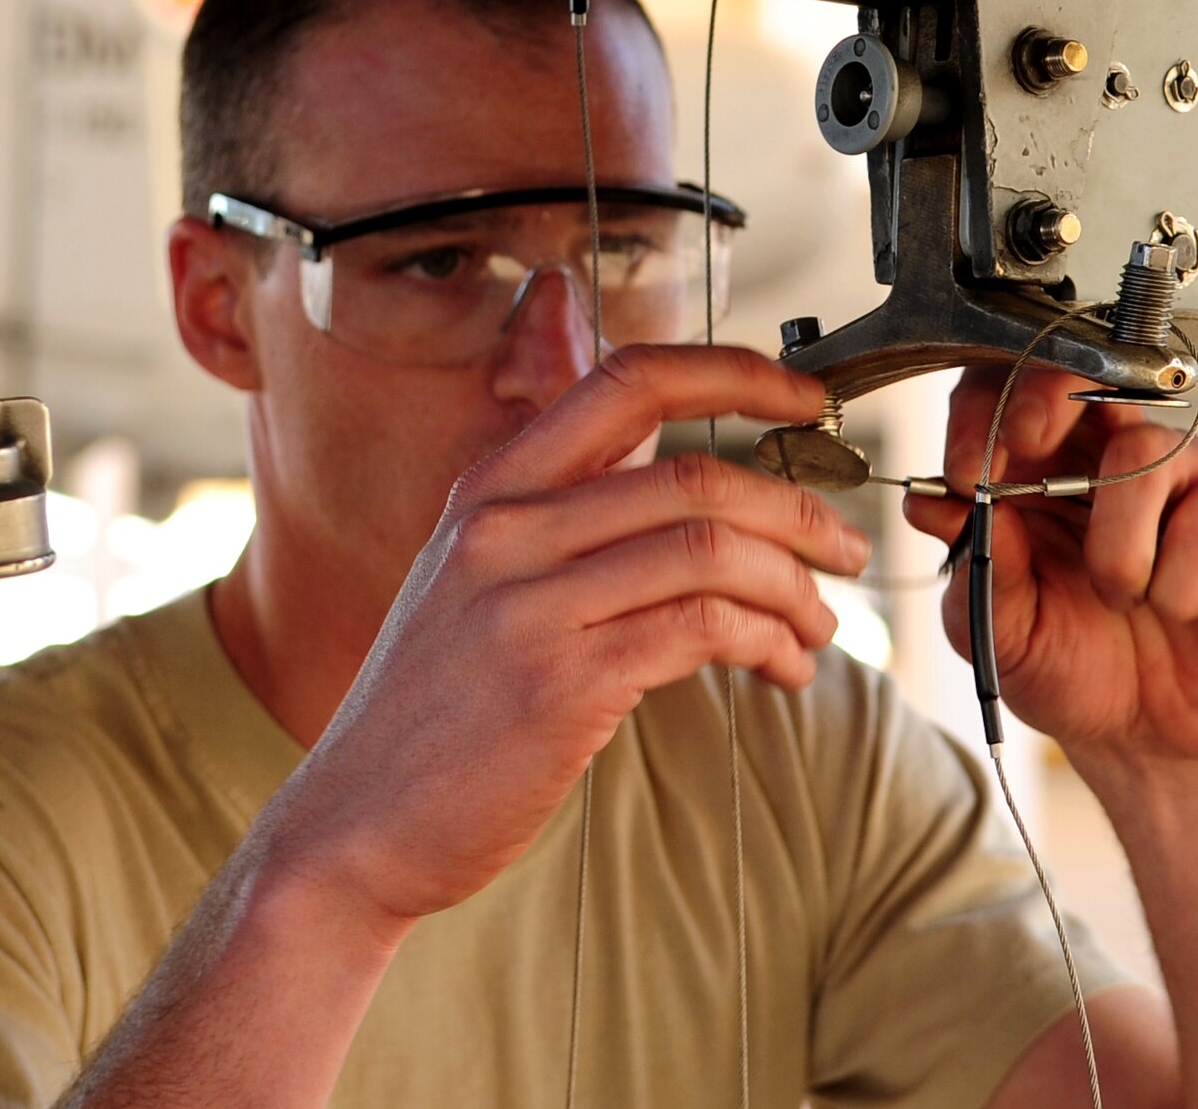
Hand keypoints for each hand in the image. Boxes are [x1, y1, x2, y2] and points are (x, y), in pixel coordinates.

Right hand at [276, 344, 864, 928]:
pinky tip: (780, 670)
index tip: (802, 397)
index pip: (627, 380)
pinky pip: (702, 630)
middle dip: (796, 513)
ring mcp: (527, 605)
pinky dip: (765, 643)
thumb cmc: (433, 709)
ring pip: (710, 551)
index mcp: (491, 487)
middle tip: (844, 551)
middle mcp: (505, 528)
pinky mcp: (559, 685)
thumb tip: (677, 479)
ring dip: (792, 589)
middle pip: (694, 477)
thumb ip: (561, 518)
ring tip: (816, 629)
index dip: (732, 374)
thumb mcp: (473, 580)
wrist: (353, 823)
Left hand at [903, 366, 1197, 769]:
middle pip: (1079, 374)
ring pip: (1146, 449)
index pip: (1000, 395)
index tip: (964, 470)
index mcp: (1029, 472)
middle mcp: (1101, 459)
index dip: (979, 413)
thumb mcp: (997, 630)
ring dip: (1120, 538)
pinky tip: (1176, 605)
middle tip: (1025, 447)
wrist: (1148, 737)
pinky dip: (1187, 566)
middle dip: (1044, 401)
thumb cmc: (1068, 666)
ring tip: (1118, 593)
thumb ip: (973, 563)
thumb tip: (929, 502)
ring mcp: (1175, 479)